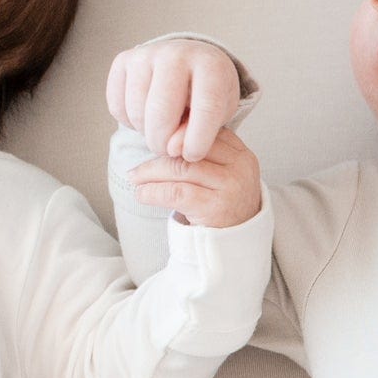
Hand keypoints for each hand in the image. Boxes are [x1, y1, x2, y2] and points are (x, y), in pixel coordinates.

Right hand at [106, 35, 245, 161]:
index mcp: (211, 65)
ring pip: (136, 111)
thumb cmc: (207, 94)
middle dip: (162, 143)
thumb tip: (172, 149)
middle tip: (168, 151)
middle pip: (161, 112)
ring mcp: (146, 54)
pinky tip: (144, 119)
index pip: (205, 108)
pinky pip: (117, 106)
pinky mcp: (123, 60)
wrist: (191, 63)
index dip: (197, 140)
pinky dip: (128, 123)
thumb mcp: (217, 116)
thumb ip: (198, 134)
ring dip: (145, 134)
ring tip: (160, 132)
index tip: (191, 156)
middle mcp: (177, 54)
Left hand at [125, 125, 261, 229]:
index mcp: (242, 154)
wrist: (235, 245)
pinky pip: (175, 192)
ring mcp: (230, 187)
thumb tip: (163, 132)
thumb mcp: (222, 175)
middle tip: (138, 165)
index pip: (204, 133)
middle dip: (158, 153)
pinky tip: (142, 194)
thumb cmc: (223, 206)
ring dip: (149, 172)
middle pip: (189, 149)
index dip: (176, 135)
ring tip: (135, 178)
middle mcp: (240, 167)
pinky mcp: (214, 207)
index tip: (156, 142)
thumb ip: (202, 154)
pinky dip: (152, 191)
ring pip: (180, 168)